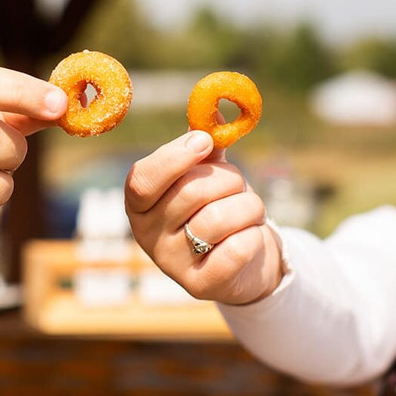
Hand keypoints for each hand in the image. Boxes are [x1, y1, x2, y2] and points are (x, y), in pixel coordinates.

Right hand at [125, 130, 283, 305]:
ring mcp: (171, 264)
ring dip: (248, 206)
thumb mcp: (209, 173)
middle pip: (190, 193)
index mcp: (140, 203)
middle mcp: (147, 235)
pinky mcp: (201, 286)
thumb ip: (208, 142)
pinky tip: (251, 237)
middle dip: (228, 180)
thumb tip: (214, 109)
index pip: (142, 179)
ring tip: (250, 211)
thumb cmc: (220, 206)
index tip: (206, 141)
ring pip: (218, 219)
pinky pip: (237, 249)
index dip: (175, 157)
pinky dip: (254, 235)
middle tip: (238, 185)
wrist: (243, 259)